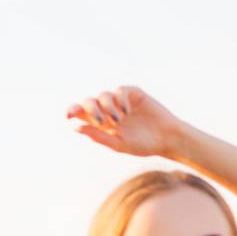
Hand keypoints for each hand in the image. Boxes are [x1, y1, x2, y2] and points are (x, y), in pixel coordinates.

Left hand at [66, 85, 184, 157]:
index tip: (69, 115)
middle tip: (101, 121)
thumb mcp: (118, 144)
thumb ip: (97, 136)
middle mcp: (108, 110)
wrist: (167, 139)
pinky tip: (127, 112)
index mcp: (101, 123)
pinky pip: (119, 90)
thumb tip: (75, 126)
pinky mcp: (133, 94)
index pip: (81, 113)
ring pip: (103, 95)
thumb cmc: (143, 145)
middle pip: (89, 101)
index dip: (72, 111)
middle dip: (91, 109)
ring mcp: (120, 101)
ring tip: (119, 120)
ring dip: (107, 107)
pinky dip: (120, 100)